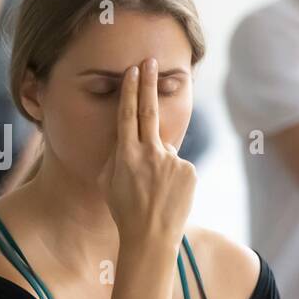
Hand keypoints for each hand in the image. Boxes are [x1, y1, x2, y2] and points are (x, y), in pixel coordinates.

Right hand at [97, 58, 196, 249]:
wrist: (150, 237)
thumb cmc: (124, 210)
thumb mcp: (109, 181)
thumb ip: (118, 156)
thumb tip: (129, 139)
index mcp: (125, 154)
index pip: (127, 114)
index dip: (130, 89)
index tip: (134, 69)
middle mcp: (149, 153)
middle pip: (149, 110)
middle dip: (149, 83)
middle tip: (152, 61)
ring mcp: (171, 161)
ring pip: (166, 150)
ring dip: (160, 166)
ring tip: (155, 192)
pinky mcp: (189, 170)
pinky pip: (180, 166)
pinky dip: (175, 177)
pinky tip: (169, 196)